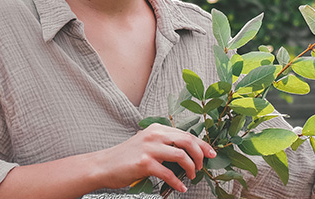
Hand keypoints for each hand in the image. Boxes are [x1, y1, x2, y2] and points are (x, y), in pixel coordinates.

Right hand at [94, 123, 215, 192]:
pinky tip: (181, 187)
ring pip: (181, 155)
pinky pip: (168, 173)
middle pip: (187, 141)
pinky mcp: (144, 163)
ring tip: (192, 175)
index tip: (211, 153)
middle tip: (203, 165)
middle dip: (200, 154)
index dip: (202, 144)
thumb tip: (188, 152)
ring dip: (191, 167)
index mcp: (158, 128)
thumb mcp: (147, 142)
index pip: (186, 134)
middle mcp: (155, 135)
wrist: (103, 165)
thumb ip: (165, 143)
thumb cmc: (127, 157)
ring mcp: (149, 148)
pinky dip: (178, 182)